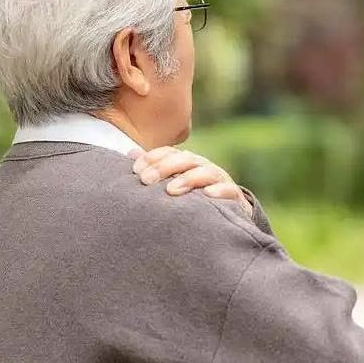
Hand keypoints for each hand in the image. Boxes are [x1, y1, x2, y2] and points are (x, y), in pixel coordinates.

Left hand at [128, 146, 251, 212]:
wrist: (227, 209)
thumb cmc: (191, 194)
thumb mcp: (172, 180)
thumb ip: (154, 168)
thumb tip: (130, 154)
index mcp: (186, 161)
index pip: (169, 152)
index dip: (152, 157)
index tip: (135, 170)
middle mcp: (202, 166)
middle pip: (184, 160)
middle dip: (164, 168)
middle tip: (146, 180)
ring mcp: (219, 179)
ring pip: (204, 173)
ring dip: (187, 179)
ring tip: (171, 190)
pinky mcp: (233, 195)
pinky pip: (229, 190)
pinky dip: (219, 191)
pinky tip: (208, 195)